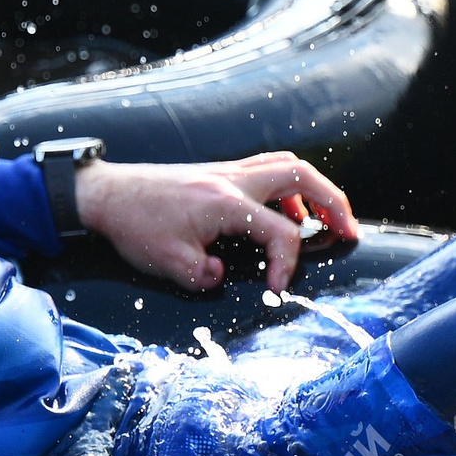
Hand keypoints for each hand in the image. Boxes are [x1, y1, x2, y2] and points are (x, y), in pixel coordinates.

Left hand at [74, 151, 360, 292]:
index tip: (278, 290)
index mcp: (225, 203)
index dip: (288, 265)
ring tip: (326, 220)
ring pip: (287, 165)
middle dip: (334, 202)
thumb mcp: (168, 263)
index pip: (280, 232)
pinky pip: (266, 169)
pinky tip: (284, 213)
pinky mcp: (219, 173)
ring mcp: (227, 171)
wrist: (106, 195)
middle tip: (348, 231)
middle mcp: (232, 179)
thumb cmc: (134, 225)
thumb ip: (204, 276)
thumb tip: (224, 275)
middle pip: (302, 174)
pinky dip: (287, 188)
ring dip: (314, 190)